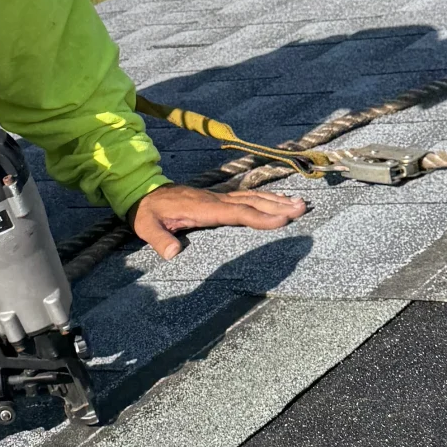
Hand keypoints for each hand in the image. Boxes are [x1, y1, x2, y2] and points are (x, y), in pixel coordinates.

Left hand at [131, 182, 306, 261]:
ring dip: (276, 200)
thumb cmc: (147, 213)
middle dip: (278, 206)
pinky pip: (246, 198)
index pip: (237, 213)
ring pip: (252, 198)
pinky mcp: (217, 199)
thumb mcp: (147, 226)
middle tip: (303, 208)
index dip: (260, 217)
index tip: (283, 219)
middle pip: (252, 202)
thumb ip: (160, 240)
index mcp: (203, 208)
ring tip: (300, 203)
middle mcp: (215, 200)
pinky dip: (264, 198)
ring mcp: (217, 198)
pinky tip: (278, 200)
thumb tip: (173, 253)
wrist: (143, 192)